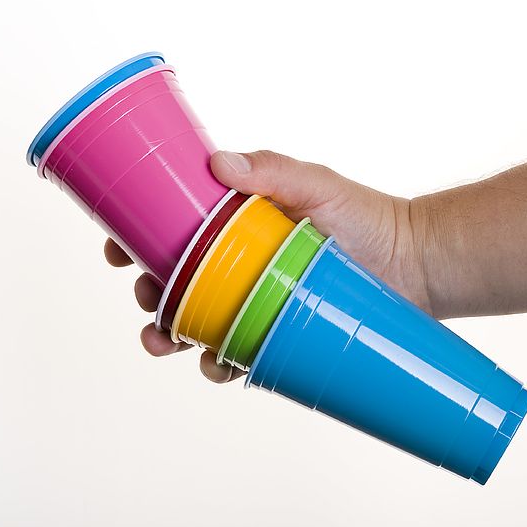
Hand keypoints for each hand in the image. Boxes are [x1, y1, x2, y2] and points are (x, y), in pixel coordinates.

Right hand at [105, 150, 431, 381]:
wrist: (414, 265)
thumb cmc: (365, 217)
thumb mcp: (318, 184)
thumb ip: (273, 171)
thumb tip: (218, 163)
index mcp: (236, 226)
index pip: (173, 230)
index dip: (135, 238)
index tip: (113, 245)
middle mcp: (238, 266)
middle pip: (173, 281)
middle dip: (146, 291)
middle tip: (145, 293)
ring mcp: (254, 304)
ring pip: (194, 324)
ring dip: (167, 334)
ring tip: (164, 338)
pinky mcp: (274, 337)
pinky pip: (234, 355)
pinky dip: (217, 363)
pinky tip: (215, 361)